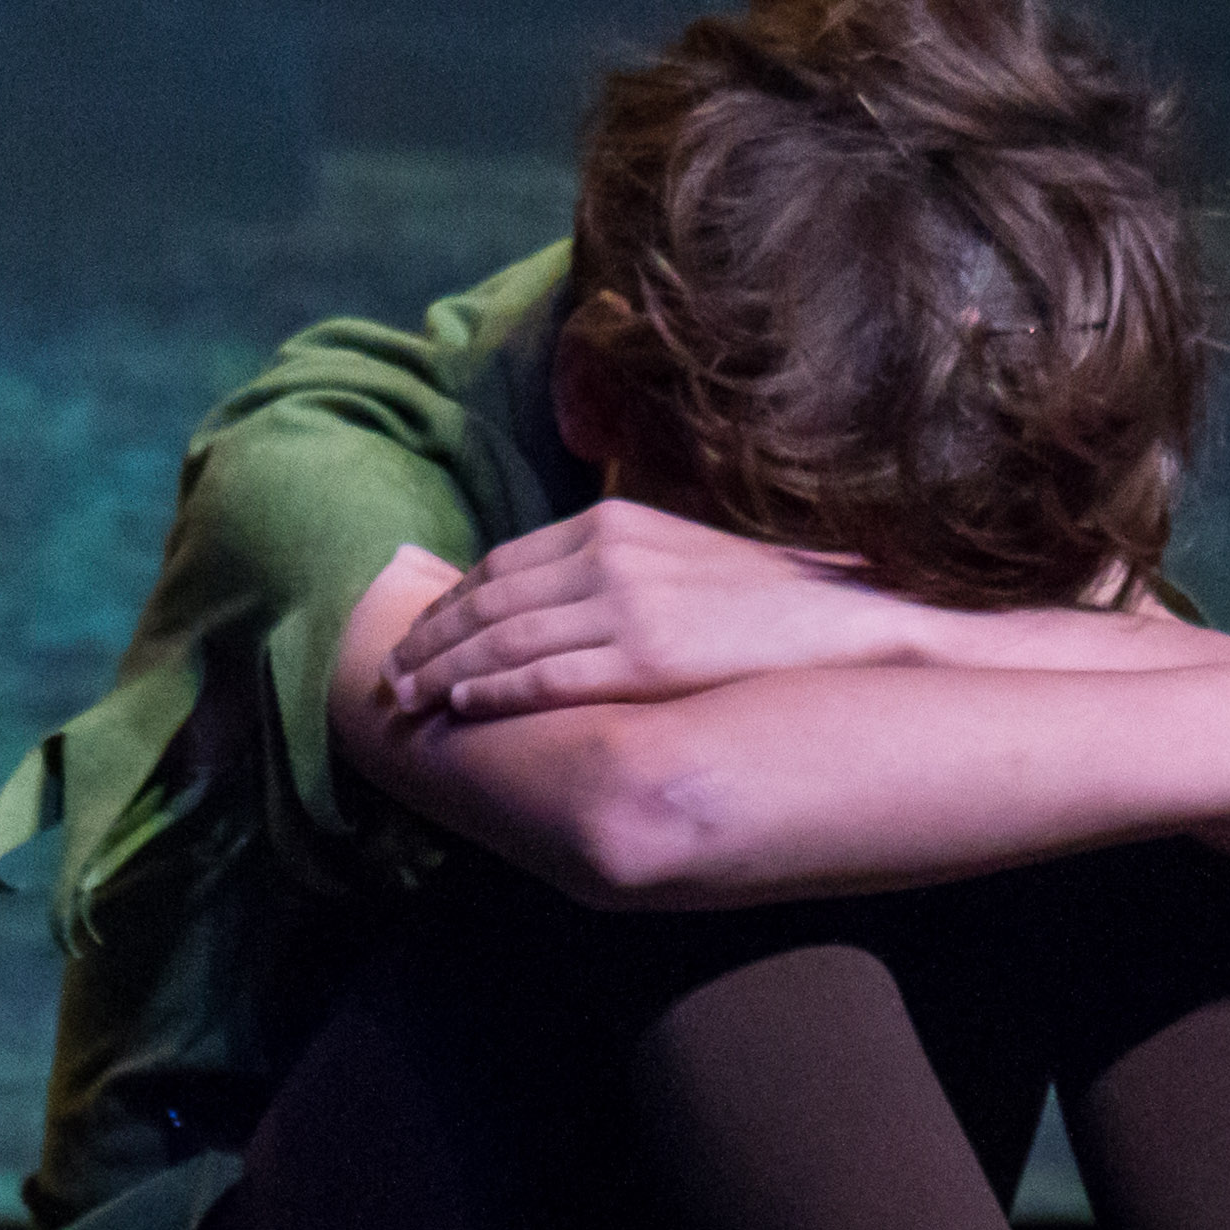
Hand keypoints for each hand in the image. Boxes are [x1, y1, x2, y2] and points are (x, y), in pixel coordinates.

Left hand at [385, 499, 935, 714]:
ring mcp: (626, 608)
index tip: (419, 632)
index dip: (450, 602)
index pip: (502, 564)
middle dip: (429, 638)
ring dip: (443, 669)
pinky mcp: (646, 659)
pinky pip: (545, 677)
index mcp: (613, 524)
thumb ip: (618, 566)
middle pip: (488, 600)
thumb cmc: (764, 600)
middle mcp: (608, 557)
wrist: (841, 622)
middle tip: (388, 672)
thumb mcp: (680, 556)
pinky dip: (494, 691)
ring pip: (503, 640)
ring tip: (406, 697)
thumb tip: (562, 597)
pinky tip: (460, 705)